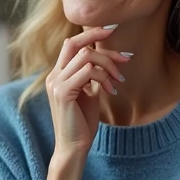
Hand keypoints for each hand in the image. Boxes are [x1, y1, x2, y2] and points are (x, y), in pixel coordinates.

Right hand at [45, 26, 131, 156]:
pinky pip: (87, 71)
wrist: (73, 147)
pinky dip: (103, 77)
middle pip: (75, 43)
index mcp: (58, 75)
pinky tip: (111, 91)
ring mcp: (56, 83)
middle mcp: (53, 76)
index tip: (112, 31)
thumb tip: (106, 61)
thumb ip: (92, 77)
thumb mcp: (89, 94)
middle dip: (101, 42)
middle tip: (125, 55)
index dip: (91, 34)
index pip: (71, 44)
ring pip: (85, 56)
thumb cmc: (82, 123)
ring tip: (119, 81)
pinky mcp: (62, 92)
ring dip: (108, 65)